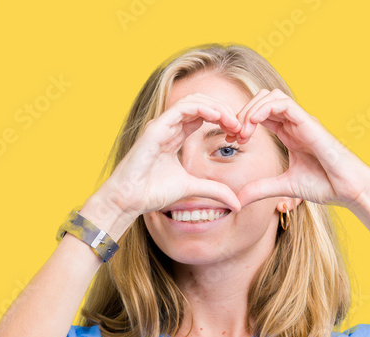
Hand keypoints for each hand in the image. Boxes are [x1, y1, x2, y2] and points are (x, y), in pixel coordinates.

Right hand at [94, 93, 245, 219]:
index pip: (203, 116)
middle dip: (224, 111)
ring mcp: (162, 124)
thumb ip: (215, 191)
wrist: (129, 200)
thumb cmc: (153, 193)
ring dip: (217, 107)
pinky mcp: (156, 127)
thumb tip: (238, 203)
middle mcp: (169, 126)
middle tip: (240, 126)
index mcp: (175, 136)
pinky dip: (202, 108)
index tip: (239, 134)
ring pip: (194, 101)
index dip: (223, 120)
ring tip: (232, 121)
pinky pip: (182, 108)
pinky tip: (217, 117)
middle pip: (201, 104)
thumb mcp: (192, 188)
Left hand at [229, 88, 369, 210]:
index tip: (230, 140)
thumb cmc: (325, 184)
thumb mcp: (284, 186)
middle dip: (242, 113)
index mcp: (289, 133)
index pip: (260, 114)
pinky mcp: (309, 123)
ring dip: (251, 110)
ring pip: (271, 97)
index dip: (242, 122)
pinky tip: (252, 124)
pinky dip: (264, 109)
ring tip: (242, 132)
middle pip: (262, 100)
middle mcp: (294, 123)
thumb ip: (260, 189)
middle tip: (232, 136)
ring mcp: (302, 121)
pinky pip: (284, 104)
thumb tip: (237, 200)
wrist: (349, 190)